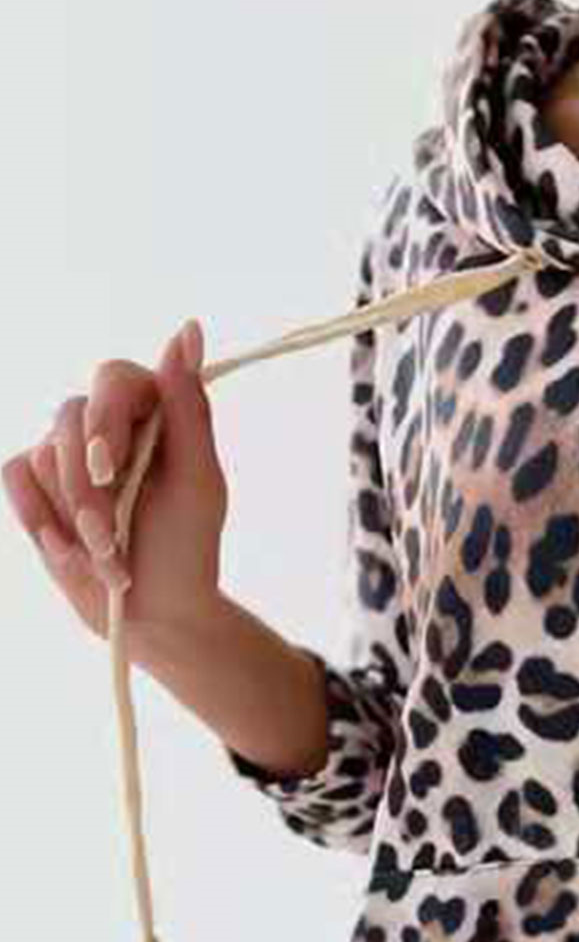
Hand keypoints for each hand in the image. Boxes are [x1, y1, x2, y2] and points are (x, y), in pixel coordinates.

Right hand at [3, 318, 229, 651]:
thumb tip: (189, 328)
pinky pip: (15, 476)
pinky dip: (40, 517)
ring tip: (108, 555)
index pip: (113, 377)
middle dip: (91, 490)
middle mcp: (110, 423)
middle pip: (70, 416)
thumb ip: (188, 406)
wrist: (154, 613)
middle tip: (112, 537)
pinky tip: (69, 550)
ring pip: (45, 452)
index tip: (112, 471)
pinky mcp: (37, 482)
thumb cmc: (188, 549)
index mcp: (158, 412)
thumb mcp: (198, 482)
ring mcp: (70, 452)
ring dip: (75, 515)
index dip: (104, 421)